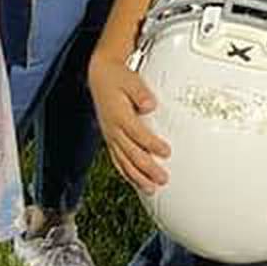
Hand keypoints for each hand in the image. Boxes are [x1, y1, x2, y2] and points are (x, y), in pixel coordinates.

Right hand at [87, 52, 169, 192]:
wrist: (100, 77)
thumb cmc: (117, 78)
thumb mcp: (130, 80)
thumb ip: (140, 92)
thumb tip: (150, 105)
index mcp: (118, 114)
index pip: (137, 133)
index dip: (151, 144)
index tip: (166, 152)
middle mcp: (113, 129)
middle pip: (131, 153)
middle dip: (147, 168)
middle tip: (163, 178)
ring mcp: (110, 136)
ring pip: (123, 161)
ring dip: (137, 177)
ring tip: (151, 189)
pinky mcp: (110, 140)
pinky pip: (117, 161)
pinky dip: (127, 174)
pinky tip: (137, 182)